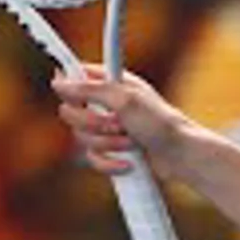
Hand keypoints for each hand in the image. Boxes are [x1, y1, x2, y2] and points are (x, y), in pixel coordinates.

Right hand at [50, 65, 187, 175]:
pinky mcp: (111, 151)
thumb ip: (90, 90)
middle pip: (72, 112)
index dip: (69, 84)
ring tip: (131, 142)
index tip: (69, 90)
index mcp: (113, 84)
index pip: (77, 76)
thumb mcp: (125, 100)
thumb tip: (59, 82)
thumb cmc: (161, 123)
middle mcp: (107, 104)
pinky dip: (109, 162)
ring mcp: (109, 129)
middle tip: (117, 124)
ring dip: (108, 143)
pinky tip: (127, 162)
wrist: (181, 156)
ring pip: (82, 138)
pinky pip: (93, 158)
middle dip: (93, 124)